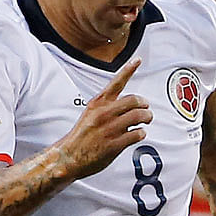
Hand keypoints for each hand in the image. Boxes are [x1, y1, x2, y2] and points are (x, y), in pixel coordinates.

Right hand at [57, 58, 150, 178]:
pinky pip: (138, 134)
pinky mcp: (115, 144)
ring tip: (145, 121)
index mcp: (97, 103)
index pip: (116, 83)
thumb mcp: (90, 114)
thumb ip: (107, 106)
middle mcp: (104, 113)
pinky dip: (141, 133)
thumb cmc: (82, 136)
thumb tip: (128, 104)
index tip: (138, 59)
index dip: (128, 70)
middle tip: (146, 109)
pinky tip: (137, 135)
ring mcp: (110, 128)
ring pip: (140, 116)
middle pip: (135, 100)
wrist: (68, 156)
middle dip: (145, 105)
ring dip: (147, 118)